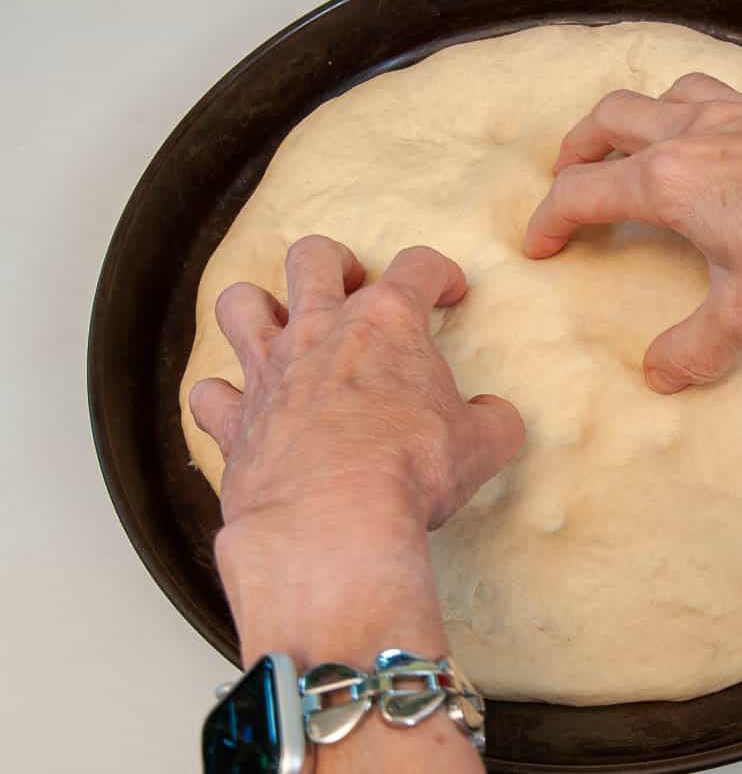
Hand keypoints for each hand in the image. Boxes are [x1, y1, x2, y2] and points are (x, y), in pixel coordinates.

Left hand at [189, 236, 524, 532]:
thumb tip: (496, 418)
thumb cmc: (412, 469)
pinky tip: (240, 406)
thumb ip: (494, 422)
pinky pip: (209, 394)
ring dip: (258, 307)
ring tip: (279, 325)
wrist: (334, 520)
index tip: (449, 291)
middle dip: (335, 262)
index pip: (417, 267)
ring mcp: (269, 373)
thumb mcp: (482, 445)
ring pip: (239, 304)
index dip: (439, 273)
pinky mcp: (235, 423)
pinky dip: (222, 396)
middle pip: (313, 258)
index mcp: (387, 323)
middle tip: (353, 288)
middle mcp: (321, 332)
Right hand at [525, 72, 741, 392]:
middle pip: (611, 119)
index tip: (539, 243)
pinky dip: (712, 112)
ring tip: (640, 144)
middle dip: (579, 146)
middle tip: (570, 173)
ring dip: (641, 115)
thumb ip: (697, 347)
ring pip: (668, 92)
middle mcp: (696, 132)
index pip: (583, 192)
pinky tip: (734, 139)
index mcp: (669, 181)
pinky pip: (733, 95)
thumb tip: (663, 376)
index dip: (550, 219)